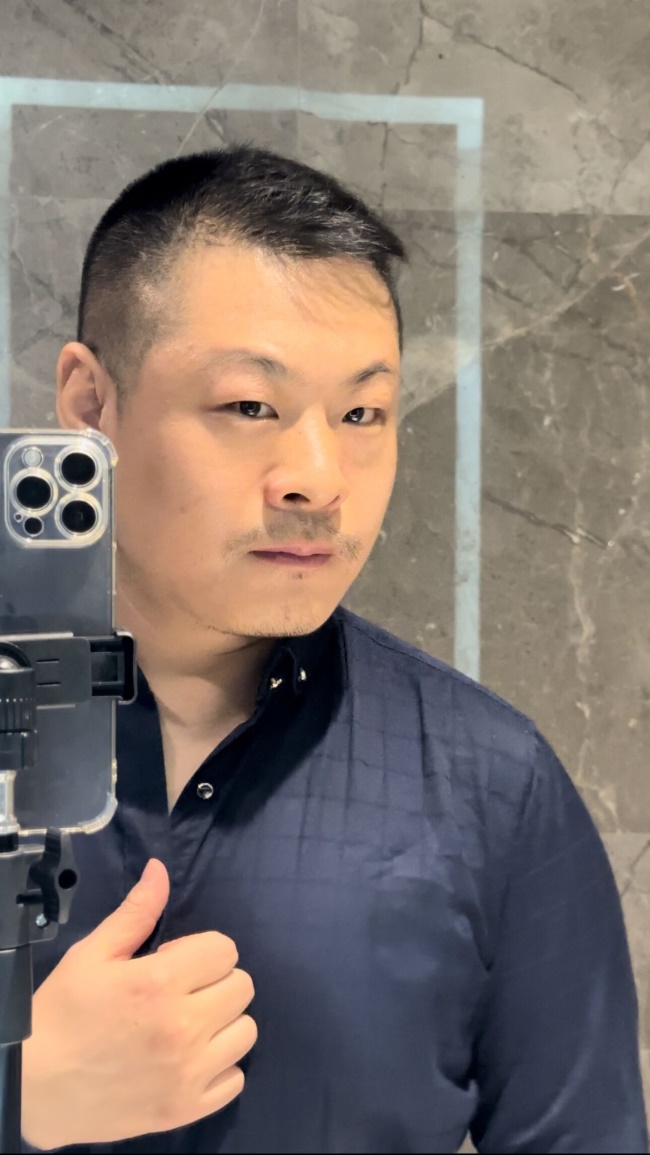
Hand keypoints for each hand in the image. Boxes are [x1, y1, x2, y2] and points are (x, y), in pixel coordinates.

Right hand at [22, 859, 256, 1148]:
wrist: (36, 1088)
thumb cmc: (63, 1014)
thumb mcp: (92, 954)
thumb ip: (136, 912)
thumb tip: (160, 870)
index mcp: (160, 982)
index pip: (225, 949)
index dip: (202, 950)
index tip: (175, 963)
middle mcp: (183, 1027)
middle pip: (242, 987)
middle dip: (215, 981)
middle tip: (181, 993)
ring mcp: (188, 1073)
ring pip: (245, 1031)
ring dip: (223, 1023)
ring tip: (188, 1026)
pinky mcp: (186, 1109)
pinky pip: (235, 1079)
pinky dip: (219, 1068)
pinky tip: (188, 1061)